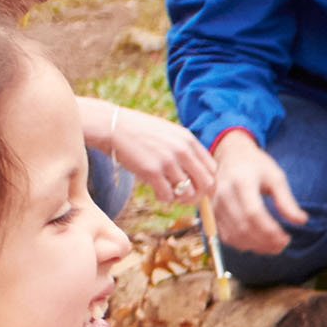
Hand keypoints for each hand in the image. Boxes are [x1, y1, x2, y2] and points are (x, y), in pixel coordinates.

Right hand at [91, 103, 219, 206]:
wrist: (114, 127)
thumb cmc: (141, 132)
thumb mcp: (169, 134)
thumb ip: (185, 149)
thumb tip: (199, 176)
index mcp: (189, 140)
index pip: (212, 169)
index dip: (208, 184)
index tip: (199, 191)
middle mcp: (182, 150)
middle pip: (206, 183)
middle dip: (199, 196)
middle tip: (185, 198)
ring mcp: (168, 161)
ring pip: (187, 193)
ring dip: (179, 199)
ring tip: (168, 193)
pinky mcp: (152, 171)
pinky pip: (168, 196)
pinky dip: (164, 198)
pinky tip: (156, 192)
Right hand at [212, 132, 307, 254]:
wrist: (231, 156)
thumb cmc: (256, 165)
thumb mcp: (276, 177)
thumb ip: (287, 201)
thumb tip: (302, 222)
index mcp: (241, 182)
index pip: (253, 213)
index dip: (270, 231)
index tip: (286, 238)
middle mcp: (224, 195)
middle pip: (243, 228)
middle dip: (265, 242)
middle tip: (283, 244)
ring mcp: (216, 206)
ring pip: (234, 237)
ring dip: (256, 247)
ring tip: (274, 247)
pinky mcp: (213, 215)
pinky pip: (227, 238)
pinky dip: (244, 245)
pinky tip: (259, 244)